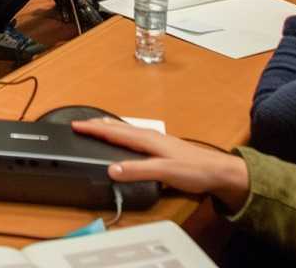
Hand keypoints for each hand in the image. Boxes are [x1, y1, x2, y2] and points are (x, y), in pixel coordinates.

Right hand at [71, 118, 249, 210]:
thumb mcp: (164, 172)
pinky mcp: (163, 148)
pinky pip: (136, 137)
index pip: (115, 133)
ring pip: (127, 131)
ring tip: (98, 126)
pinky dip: (123, 135)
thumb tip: (111, 169)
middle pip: (119, 128)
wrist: (219, 172)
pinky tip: (126, 140)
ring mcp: (158, 141)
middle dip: (99, 125)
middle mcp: (151, 136)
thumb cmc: (195, 170)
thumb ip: (138, 170)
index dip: (94, 130)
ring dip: (110, 128)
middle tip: (81, 123)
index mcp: (148, 139)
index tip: (76, 125)